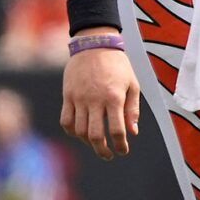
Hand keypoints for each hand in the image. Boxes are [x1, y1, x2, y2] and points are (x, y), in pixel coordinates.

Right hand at [60, 37, 140, 159]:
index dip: (121, 145)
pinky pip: (66, 121)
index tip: (123, 150)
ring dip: (88, 143)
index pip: (117, 130)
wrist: (94, 44)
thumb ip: (132, 109)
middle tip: (108, 155)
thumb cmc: (117, 65)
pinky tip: (80, 133)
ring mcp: (79, 98)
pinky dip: (72, 132)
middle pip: (96, 135)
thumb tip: (132, 132)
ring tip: (96, 145)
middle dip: (103, 151)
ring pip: (80, 131)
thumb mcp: (132, 84)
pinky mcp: (68, 96)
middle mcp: (95, 100)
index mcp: (114, 97)